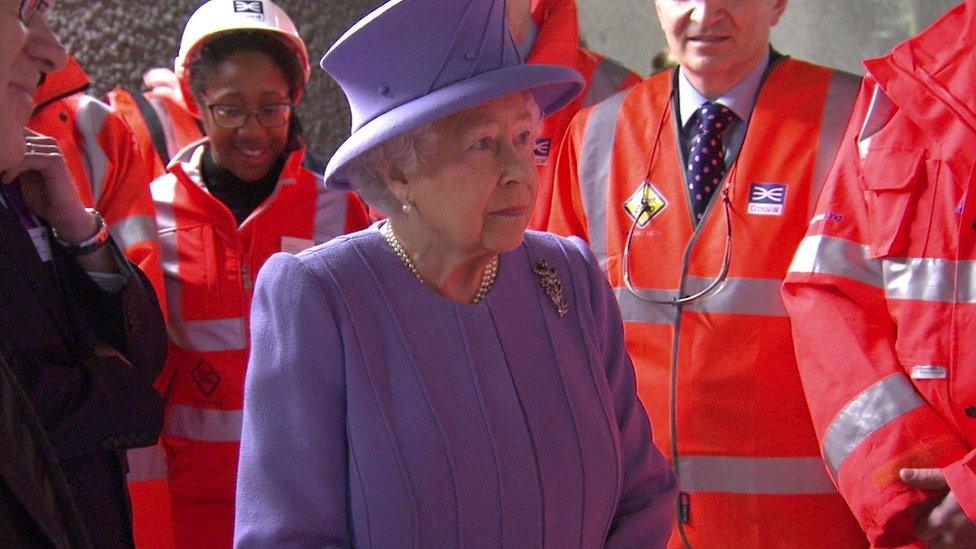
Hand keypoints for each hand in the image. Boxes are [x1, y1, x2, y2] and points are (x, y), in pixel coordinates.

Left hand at [2, 130, 117, 272]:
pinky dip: (14, 168)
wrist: (63, 214)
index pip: (15, 130)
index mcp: (40, 143)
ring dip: (6, 160)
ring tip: (0, 173)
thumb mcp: (22, 174)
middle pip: (16, 134)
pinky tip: (7, 180)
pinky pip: (28, 157)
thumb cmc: (43, 197)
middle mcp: (48, 143)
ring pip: (20, 145)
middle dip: (2, 150)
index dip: (4, 142)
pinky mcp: (55, 161)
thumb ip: (14, 161)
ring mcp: (53, 150)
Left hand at [901, 468, 975, 547]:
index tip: (927, 513)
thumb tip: (902, 474)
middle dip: (934, 534)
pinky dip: (962, 544)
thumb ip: (926, 479)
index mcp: (940, 520)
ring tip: (953, 527)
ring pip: (948, 548)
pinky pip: (965, 548)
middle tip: (940, 521)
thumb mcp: (951, 477)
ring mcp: (968, 545)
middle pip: (933, 544)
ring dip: (947, 541)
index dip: (922, 522)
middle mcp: (952, 538)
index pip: (919, 530)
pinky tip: (966, 532)